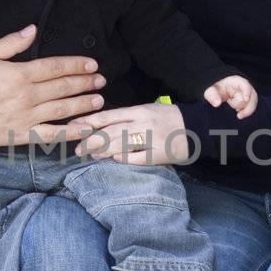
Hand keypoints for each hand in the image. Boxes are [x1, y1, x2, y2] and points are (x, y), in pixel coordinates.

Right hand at [0, 26, 107, 148]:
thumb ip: (11, 42)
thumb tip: (32, 29)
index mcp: (19, 74)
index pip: (55, 67)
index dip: (76, 65)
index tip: (92, 64)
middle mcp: (26, 95)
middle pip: (63, 87)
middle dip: (85, 82)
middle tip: (101, 80)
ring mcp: (26, 116)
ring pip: (62, 109)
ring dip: (83, 104)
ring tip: (99, 100)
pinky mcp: (22, 135)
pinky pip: (51, 134)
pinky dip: (70, 133)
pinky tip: (85, 129)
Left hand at [75, 102, 189, 165]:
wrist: (196, 127)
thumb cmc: (167, 119)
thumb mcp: (146, 111)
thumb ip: (126, 118)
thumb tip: (100, 127)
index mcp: (139, 111)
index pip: (109, 116)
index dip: (89, 122)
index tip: (74, 126)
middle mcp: (144, 123)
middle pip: (112, 131)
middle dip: (92, 140)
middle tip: (77, 148)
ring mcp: (152, 138)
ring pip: (122, 144)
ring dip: (104, 150)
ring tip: (91, 154)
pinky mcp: (160, 153)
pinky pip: (139, 157)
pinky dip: (126, 158)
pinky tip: (115, 160)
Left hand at [204, 73, 256, 119]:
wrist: (216, 91)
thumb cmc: (214, 88)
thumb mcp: (210, 91)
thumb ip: (212, 96)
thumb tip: (217, 103)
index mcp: (235, 81)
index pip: (244, 84)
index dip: (247, 91)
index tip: (245, 99)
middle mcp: (243, 87)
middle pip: (252, 95)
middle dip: (246, 105)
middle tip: (239, 115)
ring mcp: (246, 93)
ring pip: (252, 102)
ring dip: (246, 109)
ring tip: (239, 115)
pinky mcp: (246, 100)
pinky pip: (250, 106)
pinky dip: (246, 111)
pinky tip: (240, 114)